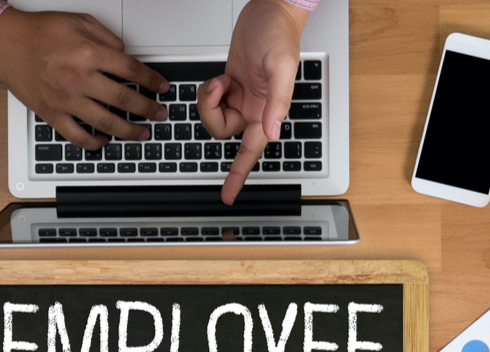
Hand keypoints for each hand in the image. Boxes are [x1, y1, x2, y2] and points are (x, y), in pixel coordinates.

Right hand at [0, 9, 169, 150]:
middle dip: (148, 109)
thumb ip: (106, 38)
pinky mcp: (52, 113)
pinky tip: (104, 141)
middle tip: (160, 114)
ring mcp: (66, 99)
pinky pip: (77, 136)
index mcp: (88, 53)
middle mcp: (79, 78)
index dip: (152, 80)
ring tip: (142, 134)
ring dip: (129, 131)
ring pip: (106, 122)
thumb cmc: (37, 32)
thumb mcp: (78, 22)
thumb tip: (126, 55)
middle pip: (124, 99)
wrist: (5, 44)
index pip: (131, 70)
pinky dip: (93, 143)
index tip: (162, 87)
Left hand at [197, 0, 308, 203]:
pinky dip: (209, 90)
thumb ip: (278, 100)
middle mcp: (254, 110)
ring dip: (209, 99)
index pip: (252, 152)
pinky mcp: (230, 86)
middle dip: (211, 113)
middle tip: (218, 89)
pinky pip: (211, 100)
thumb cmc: (279, 34)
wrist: (270, 11)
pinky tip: (221, 76)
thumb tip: (271, 130)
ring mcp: (241, 98)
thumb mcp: (281, 66)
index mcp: (268, 112)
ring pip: (214, 116)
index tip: (228, 195)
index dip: (238, 175)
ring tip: (221, 79)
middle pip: (222, 131)